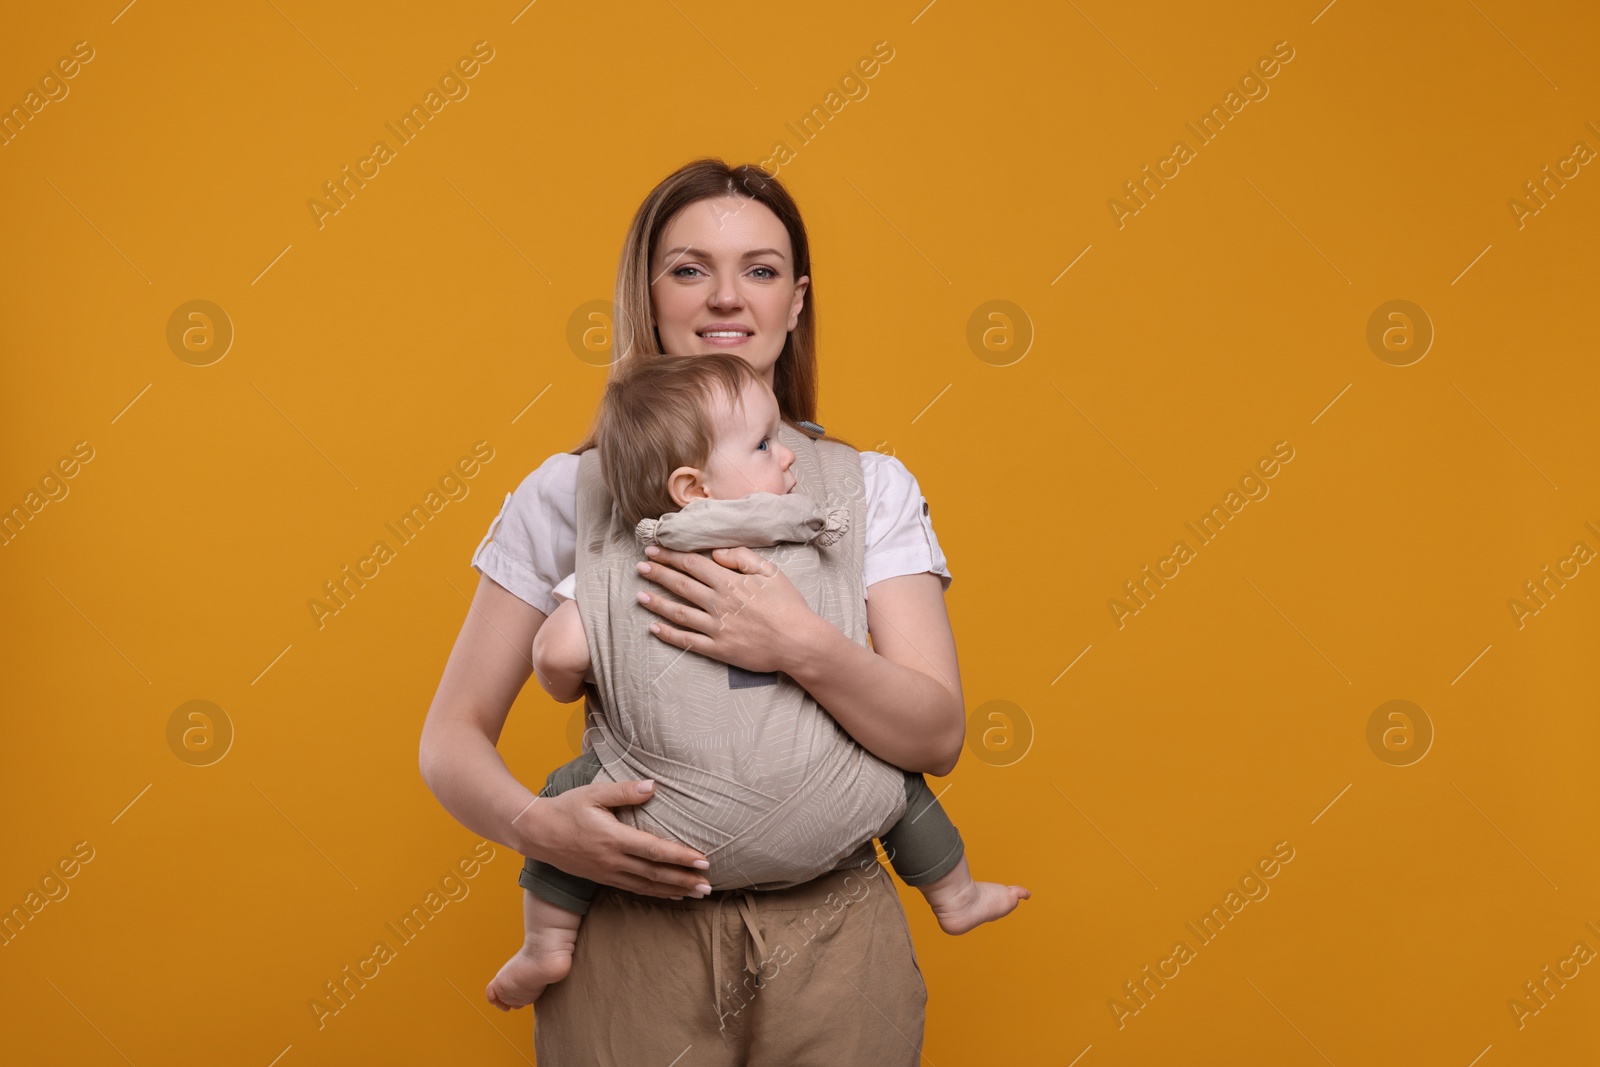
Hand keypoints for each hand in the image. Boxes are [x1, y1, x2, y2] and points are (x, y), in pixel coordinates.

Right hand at [521, 779, 711, 897]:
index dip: (680, 857)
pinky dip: (657, 893)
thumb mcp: (593, 792)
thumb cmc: (566, 808)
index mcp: (613, 838)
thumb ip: (624, 791)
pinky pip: (635, 889)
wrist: (536, 832)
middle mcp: (613, 860)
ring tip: (698, 893)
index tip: (703, 860)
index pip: (654, 850)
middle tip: (709, 886)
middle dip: (685, 879)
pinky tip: (673, 895)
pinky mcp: (603, 878)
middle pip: (656, 873)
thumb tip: (653, 786)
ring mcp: (608, 872)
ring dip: (675, 890)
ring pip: (648, 886)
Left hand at [634, 544, 818, 673]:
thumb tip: (718, 552)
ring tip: (640, 595)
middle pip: (680, 585)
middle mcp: (717, 603)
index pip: (692, 564)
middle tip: (641, 566)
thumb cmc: (788, 605)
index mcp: (729, 582)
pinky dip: (668, 634)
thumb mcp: (771, 572)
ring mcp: (715, 627)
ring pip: (679, 612)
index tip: (654, 549)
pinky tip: (654, 628)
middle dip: (658, 573)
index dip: (671, 555)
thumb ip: (743, 558)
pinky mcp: (718, 649)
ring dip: (657, 602)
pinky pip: (687, 641)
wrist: (799, 642)